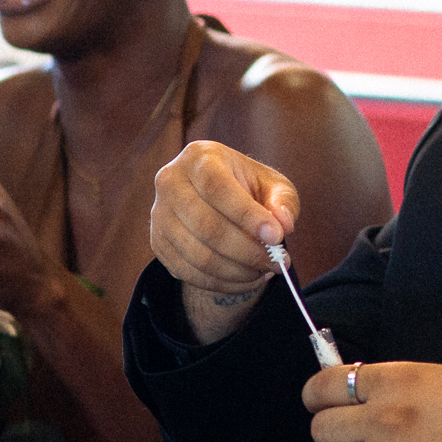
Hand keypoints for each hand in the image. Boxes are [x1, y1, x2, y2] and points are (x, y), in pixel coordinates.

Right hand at [150, 141, 299, 342]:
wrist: (217, 201)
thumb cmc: (249, 189)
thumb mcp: (273, 186)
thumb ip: (283, 201)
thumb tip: (282, 224)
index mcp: (199, 158)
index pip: (217, 187)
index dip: (247, 215)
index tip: (277, 236)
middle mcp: (171, 182)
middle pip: (206, 225)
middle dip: (247, 250)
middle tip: (277, 262)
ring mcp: (159, 215)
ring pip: (197, 255)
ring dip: (237, 271)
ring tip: (264, 270)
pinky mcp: (158, 243)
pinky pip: (189, 273)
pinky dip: (222, 283)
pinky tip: (246, 278)